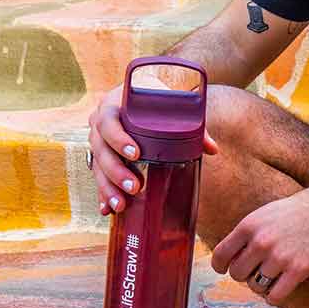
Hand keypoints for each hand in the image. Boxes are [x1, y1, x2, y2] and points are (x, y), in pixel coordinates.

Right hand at [88, 85, 217, 214]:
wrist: (135, 98)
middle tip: (134, 187)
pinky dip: (103, 193)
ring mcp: (97, 141)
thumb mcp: (168, 106)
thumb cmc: (153, 101)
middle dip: (116, 171)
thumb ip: (191, 126)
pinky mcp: (99, 156)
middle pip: (101, 149)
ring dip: (108, 187)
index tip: (136, 154)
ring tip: (121, 205)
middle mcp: (99, 123)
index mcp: (113, 106)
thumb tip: (212, 149)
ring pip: (97, 166)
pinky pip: (98, 176)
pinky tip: (108, 209)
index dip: (119, 139)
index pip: (109, 121)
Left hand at [210, 184, 308, 305]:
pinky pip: (275, 296)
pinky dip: (274, 296)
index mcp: (249, 225)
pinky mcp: (299, 269)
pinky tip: (280, 287)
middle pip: (237, 274)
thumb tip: (229, 261)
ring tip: (273, 275)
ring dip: (262, 285)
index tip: (224, 269)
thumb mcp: (265, 215)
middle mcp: (261, 241)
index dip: (220, 266)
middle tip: (256, 270)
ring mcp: (280, 257)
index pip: (220, 254)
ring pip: (256, 286)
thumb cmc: (297, 211)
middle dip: (244, 275)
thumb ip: (246, 235)